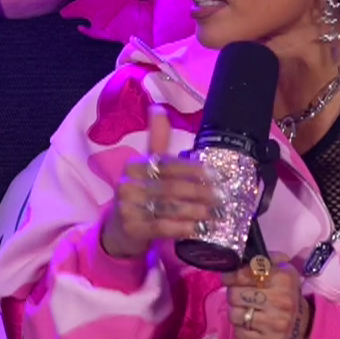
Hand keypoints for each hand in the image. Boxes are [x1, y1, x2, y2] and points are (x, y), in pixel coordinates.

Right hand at [101, 106, 215, 259]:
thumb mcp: (146, 167)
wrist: (118, 229)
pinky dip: (182, 228)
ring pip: (169, 207)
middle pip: (171, 186)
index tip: (215, 174)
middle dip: (200, 192)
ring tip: (215, 214)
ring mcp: (127, 207)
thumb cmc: (140, 195)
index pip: (168, 164)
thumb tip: (158, 108)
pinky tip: (197, 229)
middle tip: (221, 197)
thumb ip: (157, 140)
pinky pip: (162, 227)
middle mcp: (128, 184)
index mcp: (134, 166)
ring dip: (196, 211)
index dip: (193, 169)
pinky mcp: (132, 228)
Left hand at [224, 255, 311, 338]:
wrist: (303, 330)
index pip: (243, 273)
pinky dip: (241, 329)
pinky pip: (239, 333)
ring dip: (236, 313)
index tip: (229, 278)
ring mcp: (276, 324)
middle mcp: (281, 300)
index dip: (231, 276)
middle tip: (240, 296)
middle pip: (234, 295)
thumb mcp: (283, 272)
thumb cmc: (286, 296)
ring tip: (246, 311)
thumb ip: (266, 258)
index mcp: (283, 278)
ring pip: (234, 315)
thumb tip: (243, 254)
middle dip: (233, 295)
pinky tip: (251, 326)